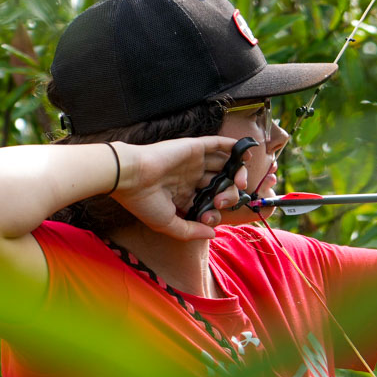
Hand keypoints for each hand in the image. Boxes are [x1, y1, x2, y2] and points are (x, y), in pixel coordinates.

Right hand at [110, 137, 261, 238]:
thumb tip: (214, 233)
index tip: (210, 218)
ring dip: (237, 171)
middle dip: (229, 193)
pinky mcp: (195, 147)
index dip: (217, 210)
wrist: (129, 177)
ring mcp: (194, 162)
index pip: (209, 201)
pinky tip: (246, 152)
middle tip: (223, 200)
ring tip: (241, 181)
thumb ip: (192, 231)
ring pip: (224, 165)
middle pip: (220, 184)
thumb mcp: (168, 225)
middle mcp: (191, 177)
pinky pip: (219, 144)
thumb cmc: (144, 202)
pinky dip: (234, 146)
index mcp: (184, 194)